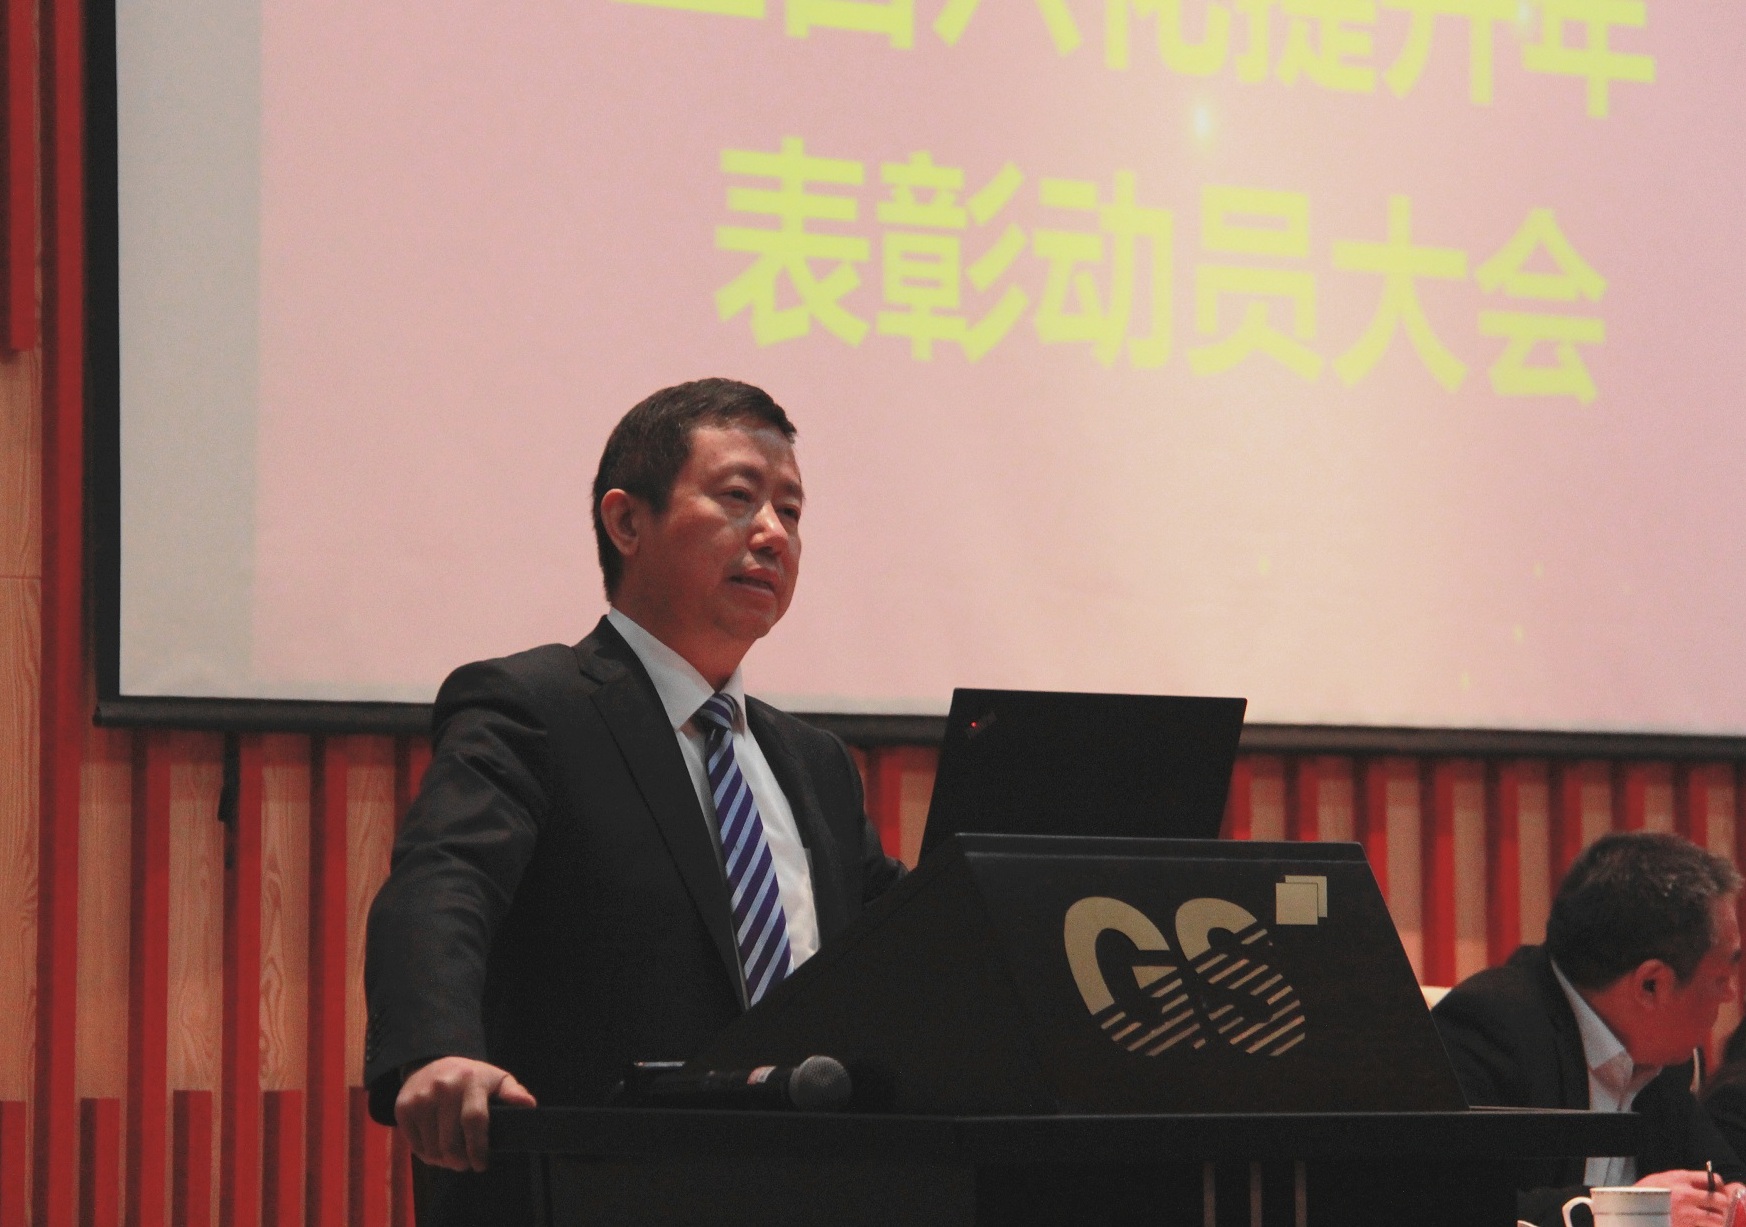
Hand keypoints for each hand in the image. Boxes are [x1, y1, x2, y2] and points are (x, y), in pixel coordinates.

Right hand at [394, 1056, 536, 1171]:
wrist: (431, 1063)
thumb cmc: (471, 1078)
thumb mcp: (496, 1079)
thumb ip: (513, 1092)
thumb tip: (529, 1105)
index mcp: (470, 1081)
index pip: (474, 1121)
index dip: (478, 1148)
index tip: (481, 1165)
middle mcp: (443, 1088)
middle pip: (451, 1141)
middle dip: (460, 1161)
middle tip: (466, 1165)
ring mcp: (420, 1098)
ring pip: (432, 1148)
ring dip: (444, 1161)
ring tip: (453, 1158)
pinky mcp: (403, 1108)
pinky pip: (415, 1146)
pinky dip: (427, 1155)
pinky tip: (437, 1150)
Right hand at [1636, 1170, 1730, 1226]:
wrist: (1629, 1210)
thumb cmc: (1643, 1193)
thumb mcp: (1661, 1178)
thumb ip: (1682, 1179)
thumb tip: (1701, 1182)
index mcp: (1680, 1179)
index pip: (1712, 1179)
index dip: (1718, 1185)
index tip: (1716, 1190)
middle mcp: (1686, 1195)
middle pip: (1720, 1200)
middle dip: (1720, 1204)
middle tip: (1714, 1207)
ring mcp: (1687, 1213)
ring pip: (1717, 1218)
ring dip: (1714, 1219)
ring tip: (1707, 1219)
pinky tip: (1697, 1225)